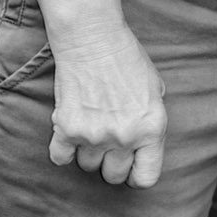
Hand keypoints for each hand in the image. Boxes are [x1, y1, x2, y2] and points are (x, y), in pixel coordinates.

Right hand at [48, 25, 167, 187]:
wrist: (93, 37)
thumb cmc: (127, 59)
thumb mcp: (155, 89)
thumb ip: (151, 121)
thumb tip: (143, 146)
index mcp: (151, 128)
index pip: (146, 178)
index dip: (137, 174)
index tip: (130, 165)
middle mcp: (124, 137)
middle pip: (112, 176)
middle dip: (111, 162)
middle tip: (108, 140)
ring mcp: (94, 135)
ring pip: (87, 166)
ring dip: (87, 151)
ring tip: (91, 125)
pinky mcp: (67, 129)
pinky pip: (60, 158)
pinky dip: (62, 149)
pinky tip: (70, 130)